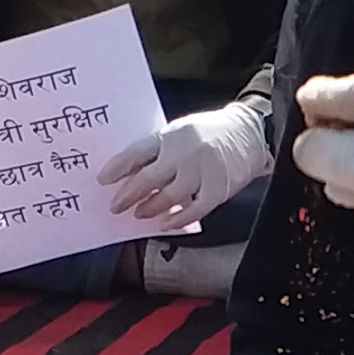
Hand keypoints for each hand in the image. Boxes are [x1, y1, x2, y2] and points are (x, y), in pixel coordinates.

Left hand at [99, 100, 277, 230]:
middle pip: (148, 178)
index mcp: (170, 135)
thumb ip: (159, 150)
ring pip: (169, 196)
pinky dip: (178, 218)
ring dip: (151, 207)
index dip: (118, 167)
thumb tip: (131, 173)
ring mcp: (201, 170)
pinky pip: (194, 209)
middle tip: (116, 205)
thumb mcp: (180, 131)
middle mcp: (184, 152)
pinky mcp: (218, 187)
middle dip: (128, 194)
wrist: (250, 130)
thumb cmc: (210, 132)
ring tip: (140, 213)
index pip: (137, 152)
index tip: (103, 179)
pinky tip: (166, 223)